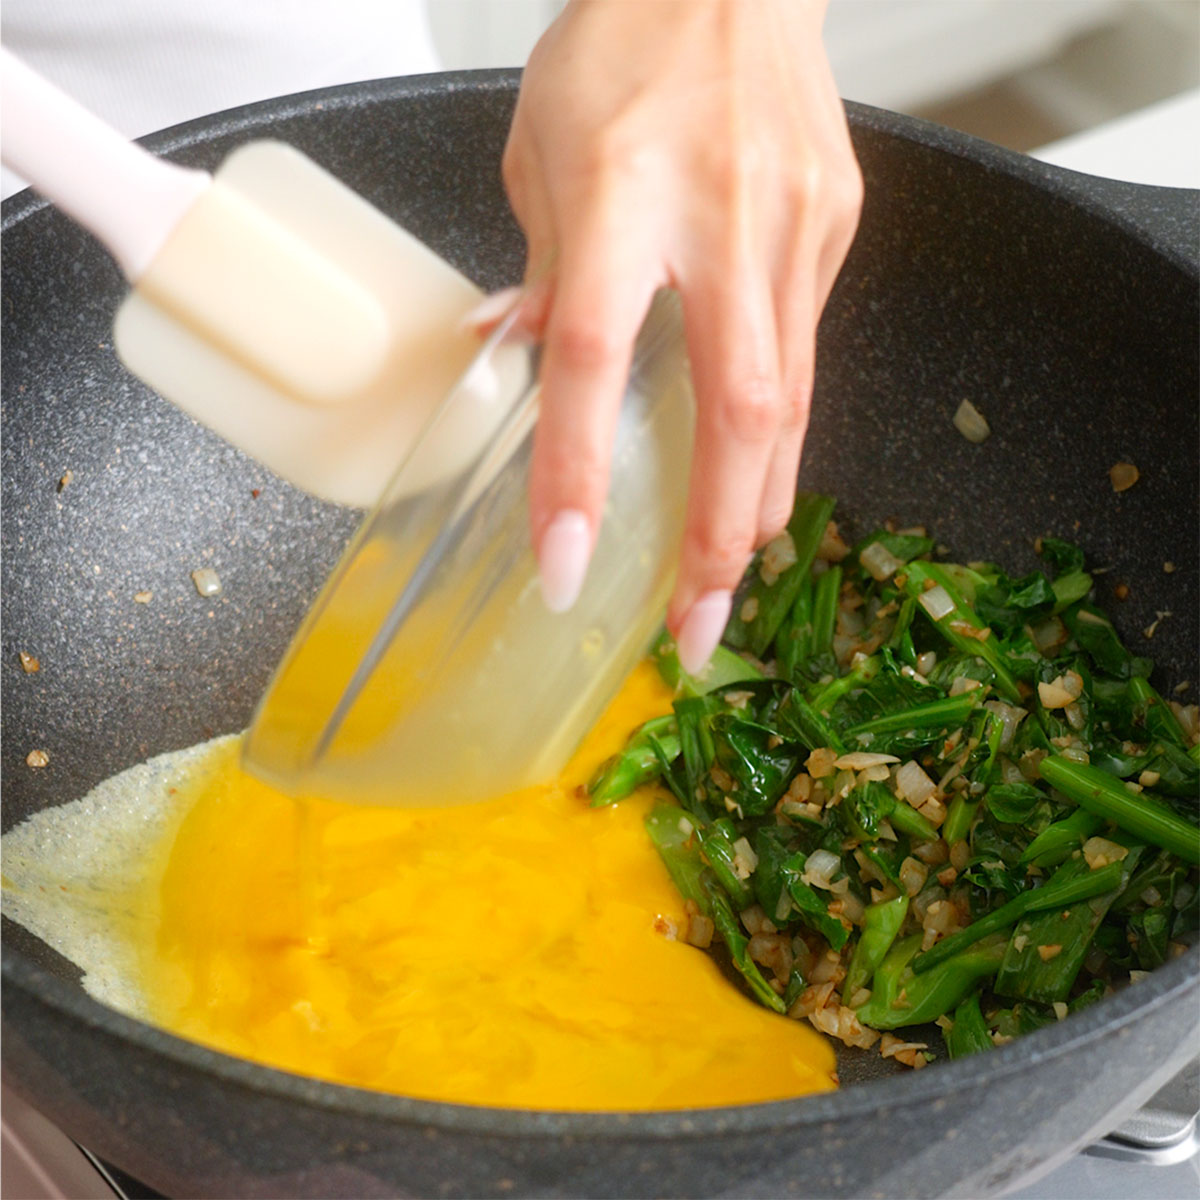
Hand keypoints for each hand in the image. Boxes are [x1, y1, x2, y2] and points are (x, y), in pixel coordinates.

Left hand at [501, 0, 861, 671]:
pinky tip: (758, 483)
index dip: (577, 473)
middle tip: (695, 627)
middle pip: (736, 413)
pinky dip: (777, 435)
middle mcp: (723, 219)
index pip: (593, 360)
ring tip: (728, 582)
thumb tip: (512, 362)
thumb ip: (542, 272)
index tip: (564, 565)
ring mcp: (794, 228)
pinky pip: (803, 356)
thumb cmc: (624, 43)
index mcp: (624, 191)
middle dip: (715, 538)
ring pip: (789, 401)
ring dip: (757, 505)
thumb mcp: (543, 150)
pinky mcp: (833, 231)